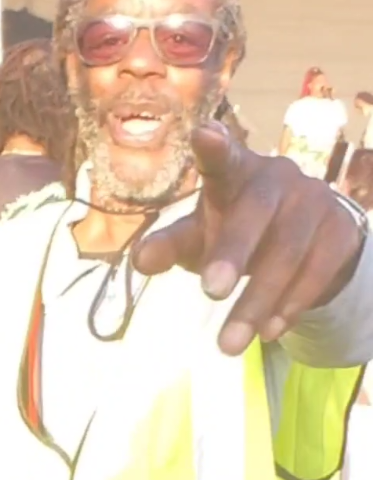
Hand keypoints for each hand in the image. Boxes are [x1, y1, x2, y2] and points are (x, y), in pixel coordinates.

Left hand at [132, 123, 364, 355]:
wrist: (307, 244)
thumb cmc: (239, 232)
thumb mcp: (200, 239)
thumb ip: (171, 246)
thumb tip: (139, 261)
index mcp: (235, 173)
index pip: (223, 158)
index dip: (215, 146)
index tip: (204, 135)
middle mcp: (277, 179)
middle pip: (256, 211)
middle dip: (233, 251)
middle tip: (211, 292)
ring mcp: (314, 201)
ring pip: (287, 250)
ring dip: (258, 300)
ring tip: (229, 344)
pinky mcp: (341, 231)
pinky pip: (318, 270)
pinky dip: (291, 304)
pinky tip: (269, 331)